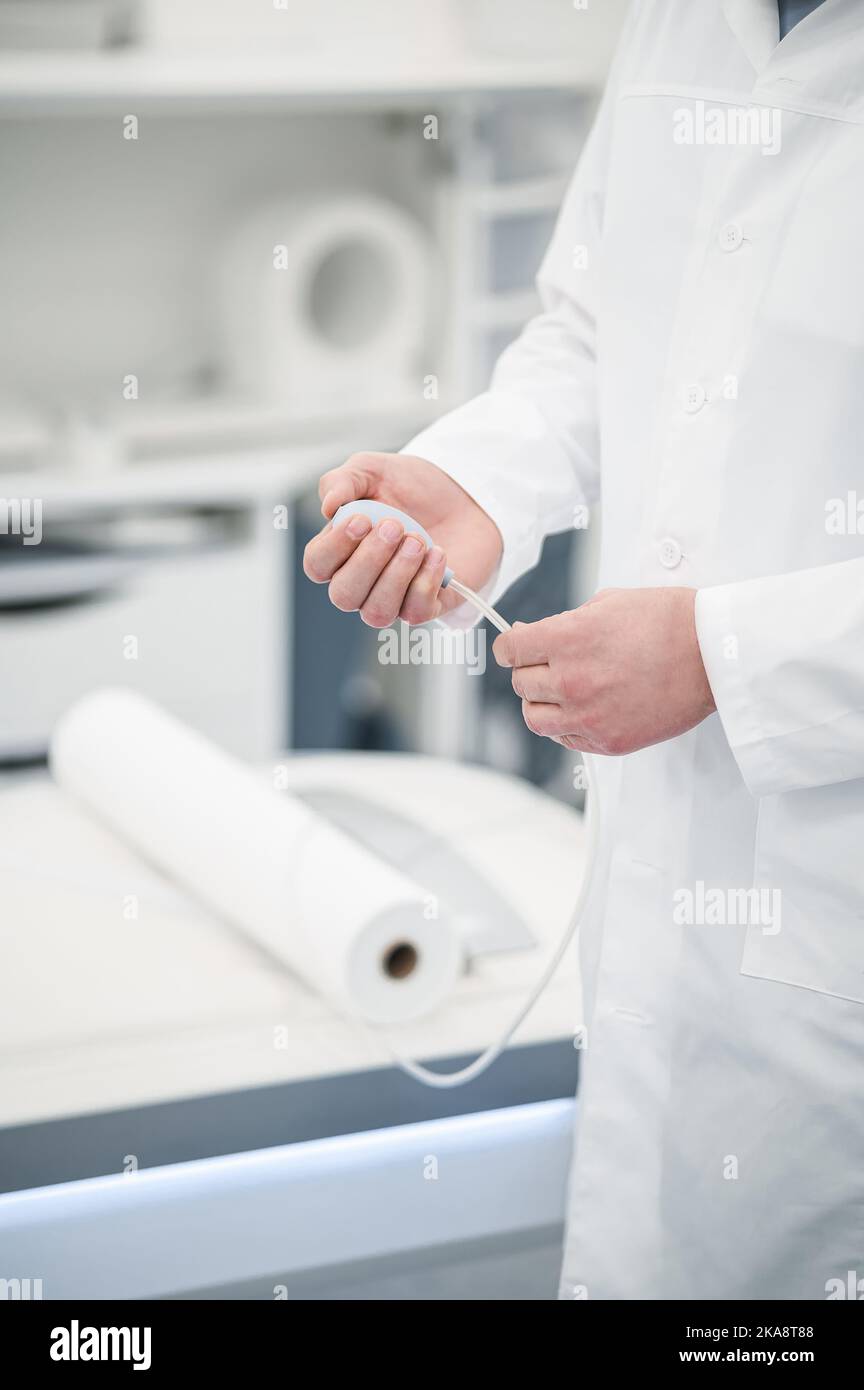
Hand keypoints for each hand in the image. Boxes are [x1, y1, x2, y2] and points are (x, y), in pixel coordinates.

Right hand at [303, 452, 501, 625]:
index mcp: (340, 550)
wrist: (463, 495)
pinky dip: (426, 582)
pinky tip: (438, 553)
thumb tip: (328, 505)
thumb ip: (342, 480)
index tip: (361, 519)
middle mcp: (361, 582)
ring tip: (418, 540)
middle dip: (369, 561)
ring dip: (396, 575)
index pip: (317, 565)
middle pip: (343, 596)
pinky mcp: (425, 605)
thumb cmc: (412, 487)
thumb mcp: (373, 470)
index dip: (334, 548)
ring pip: (377, 613)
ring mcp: (393, 598)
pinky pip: (415, 613)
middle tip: (396, 525)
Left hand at [493, 587, 715, 754]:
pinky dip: (567, 726)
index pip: (510, 650)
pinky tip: (584, 709)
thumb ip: (567, 621)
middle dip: (532, 670)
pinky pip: (566, 739)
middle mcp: (572, 681)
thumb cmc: (670, 622)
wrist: (714, 655)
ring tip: (562, 691)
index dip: (511, 646)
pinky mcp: (609, 741)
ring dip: (542, 702)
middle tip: (550, 664)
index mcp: (568, 640)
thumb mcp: (609, 602)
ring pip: (535, 717)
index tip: (515, 648)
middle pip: (521, 683)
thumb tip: (536, 635)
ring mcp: (589, 716)